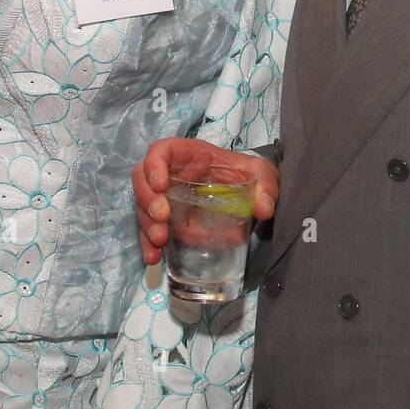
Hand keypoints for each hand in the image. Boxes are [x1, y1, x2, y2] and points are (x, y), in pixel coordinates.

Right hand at [133, 138, 278, 265]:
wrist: (249, 192)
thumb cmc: (248, 174)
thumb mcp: (261, 173)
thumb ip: (266, 186)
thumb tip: (264, 209)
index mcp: (190, 156)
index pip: (162, 151)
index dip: (154, 165)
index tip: (161, 185)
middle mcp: (173, 175)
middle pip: (143, 179)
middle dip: (147, 199)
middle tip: (162, 217)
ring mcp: (168, 199)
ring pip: (144, 207)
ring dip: (147, 225)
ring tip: (160, 241)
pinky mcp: (169, 222)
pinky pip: (151, 231)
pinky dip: (149, 245)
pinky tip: (154, 257)